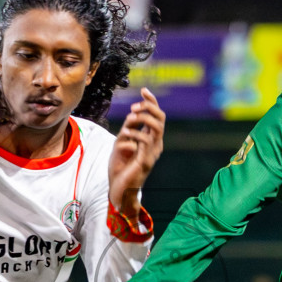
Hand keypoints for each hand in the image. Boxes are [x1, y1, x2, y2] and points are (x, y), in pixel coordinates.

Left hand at [107, 89, 164, 212]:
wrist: (119, 190)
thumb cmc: (120, 168)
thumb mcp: (122, 143)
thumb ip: (129, 130)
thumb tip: (131, 117)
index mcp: (151, 139)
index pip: (157, 115)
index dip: (152, 101)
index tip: (143, 90)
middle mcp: (155, 144)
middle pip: (161, 117)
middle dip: (148, 107)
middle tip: (133, 108)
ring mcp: (152, 153)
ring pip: (156, 126)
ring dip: (142, 119)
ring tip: (129, 120)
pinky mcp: (146, 161)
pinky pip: (144, 140)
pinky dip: (133, 134)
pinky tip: (123, 138)